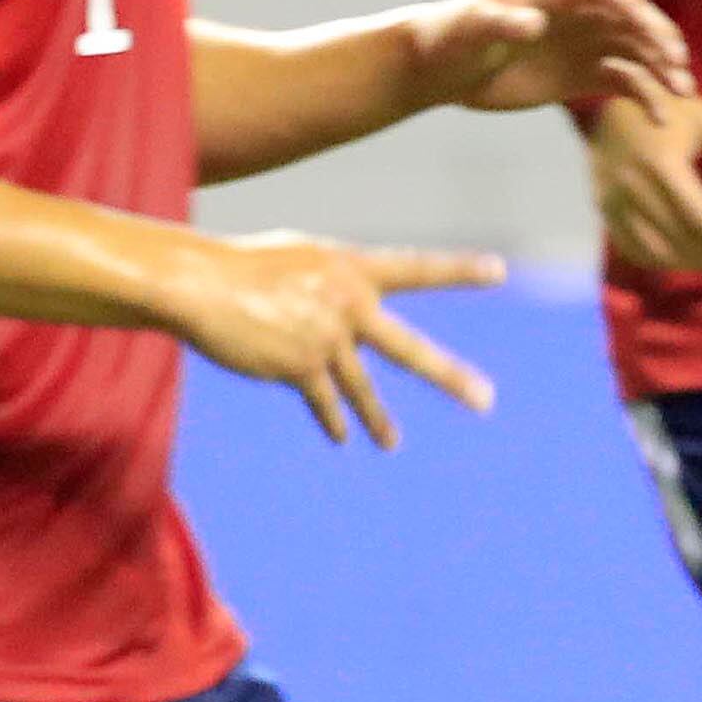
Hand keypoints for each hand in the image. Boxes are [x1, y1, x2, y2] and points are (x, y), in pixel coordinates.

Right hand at [170, 231, 505, 447]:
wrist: (202, 285)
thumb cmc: (247, 265)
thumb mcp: (305, 258)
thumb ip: (339, 284)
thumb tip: (356, 314)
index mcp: (353, 268)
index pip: (416, 268)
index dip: (458, 270)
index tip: (499, 272)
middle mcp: (349, 304)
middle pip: (409, 349)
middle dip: (449, 377)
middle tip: (487, 400)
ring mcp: (327, 339)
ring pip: (363, 388)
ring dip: (377, 421)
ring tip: (392, 443)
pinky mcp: (300, 368)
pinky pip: (325, 401)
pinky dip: (333, 418)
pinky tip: (344, 436)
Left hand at [417, 0, 692, 116]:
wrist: (440, 70)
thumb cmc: (449, 38)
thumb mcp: (471, 28)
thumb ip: (503, 25)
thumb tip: (535, 26)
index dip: (631, 5)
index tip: (652, 27)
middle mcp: (578, 11)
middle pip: (630, 19)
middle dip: (658, 39)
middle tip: (678, 65)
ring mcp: (584, 44)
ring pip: (636, 51)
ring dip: (662, 70)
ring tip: (685, 94)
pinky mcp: (583, 76)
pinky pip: (625, 82)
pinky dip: (646, 97)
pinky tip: (663, 120)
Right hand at [587, 91, 701, 271]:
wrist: (608, 106)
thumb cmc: (666, 109)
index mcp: (663, 164)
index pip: (701, 217)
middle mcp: (635, 188)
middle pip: (681, 239)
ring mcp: (613, 202)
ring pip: (656, 251)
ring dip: (691, 263)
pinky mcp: (602, 211)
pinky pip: (633, 249)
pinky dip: (662, 261)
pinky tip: (685, 258)